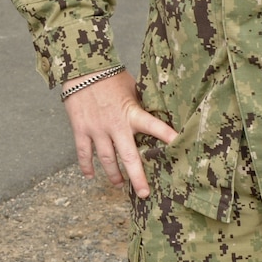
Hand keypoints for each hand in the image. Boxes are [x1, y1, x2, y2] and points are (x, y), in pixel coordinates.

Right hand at [62, 69, 177, 197]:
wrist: (82, 68)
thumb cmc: (110, 75)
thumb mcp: (131, 87)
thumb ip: (140, 104)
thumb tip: (156, 112)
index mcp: (131, 113)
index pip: (154, 126)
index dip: (168, 137)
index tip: (180, 147)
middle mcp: (115, 125)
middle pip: (128, 157)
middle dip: (137, 177)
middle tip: (144, 193)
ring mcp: (96, 129)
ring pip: (106, 159)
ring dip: (113, 175)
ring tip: (119, 184)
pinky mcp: (80, 129)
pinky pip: (83, 153)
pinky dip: (86, 166)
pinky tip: (90, 176)